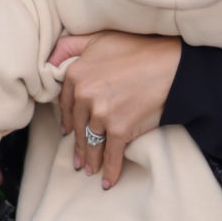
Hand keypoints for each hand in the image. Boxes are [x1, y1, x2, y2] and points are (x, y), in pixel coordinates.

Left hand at [49, 31, 180, 188]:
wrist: (171, 63)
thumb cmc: (137, 48)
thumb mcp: (98, 39)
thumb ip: (69, 47)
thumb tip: (50, 61)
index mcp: (75, 74)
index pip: (66, 105)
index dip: (68, 120)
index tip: (69, 132)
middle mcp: (84, 95)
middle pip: (79, 127)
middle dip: (79, 145)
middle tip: (79, 159)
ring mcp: (101, 114)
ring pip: (92, 142)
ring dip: (91, 160)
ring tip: (90, 170)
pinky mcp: (120, 129)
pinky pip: (112, 154)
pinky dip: (111, 171)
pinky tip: (108, 181)